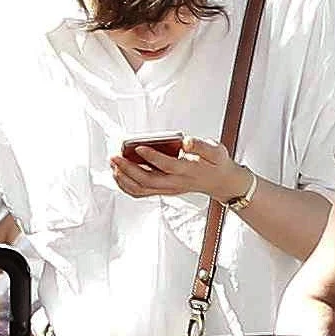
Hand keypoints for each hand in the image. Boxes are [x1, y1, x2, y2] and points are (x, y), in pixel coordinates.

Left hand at [112, 133, 246, 205]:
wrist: (220, 182)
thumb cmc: (215, 163)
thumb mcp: (216, 150)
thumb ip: (201, 146)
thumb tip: (186, 142)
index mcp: (187, 170)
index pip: (167, 165)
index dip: (152, 157)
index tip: (139, 147)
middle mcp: (175, 183)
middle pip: (148, 180)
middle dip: (128, 170)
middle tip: (115, 157)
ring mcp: (168, 189)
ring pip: (142, 189)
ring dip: (124, 179)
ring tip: (113, 165)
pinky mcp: (163, 190)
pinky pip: (141, 193)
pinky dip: (127, 186)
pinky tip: (118, 175)